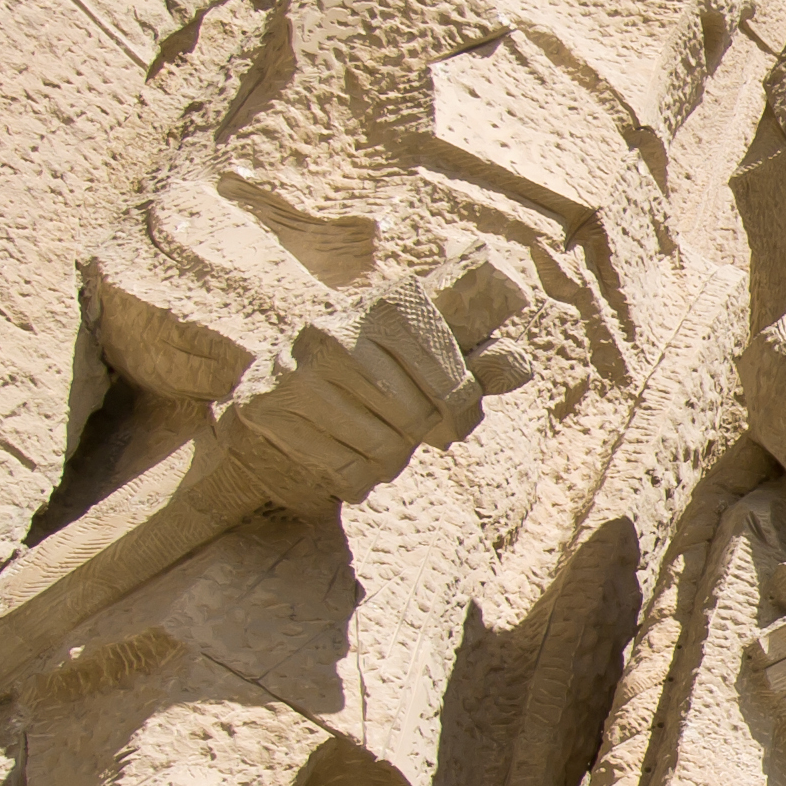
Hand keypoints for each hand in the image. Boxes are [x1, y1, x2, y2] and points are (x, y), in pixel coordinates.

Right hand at [222, 284, 482, 506]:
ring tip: (375, 442)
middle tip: (402, 429)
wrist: (281, 372)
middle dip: (417, 437)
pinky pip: (342, 471)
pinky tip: (346, 456)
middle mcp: (338, 330)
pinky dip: (356, 479)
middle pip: (416, 421)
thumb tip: (518, 366)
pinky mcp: (267, 408)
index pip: (453, 388)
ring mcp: (297, 369)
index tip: (450, 419)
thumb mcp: (430, 350)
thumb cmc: (378, 364)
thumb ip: (478, 361)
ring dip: (388, 461)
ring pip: (381, 449)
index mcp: (389, 306)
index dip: (460, 416)